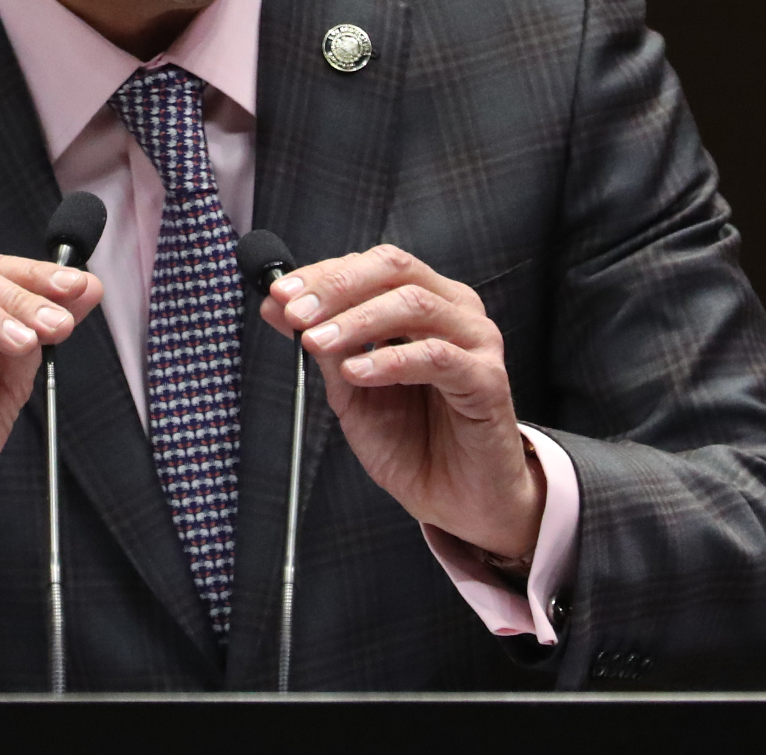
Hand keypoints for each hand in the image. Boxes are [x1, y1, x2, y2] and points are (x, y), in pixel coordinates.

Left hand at [260, 244, 541, 560]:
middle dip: (337, 286)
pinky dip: (389, 359)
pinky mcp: (488, 379)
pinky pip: (436, 356)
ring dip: (356, 320)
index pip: (371, 266)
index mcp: (425, 302)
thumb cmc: (412, 442)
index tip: (279, 293)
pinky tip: (356, 371)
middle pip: (394, 270)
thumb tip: (277, 306)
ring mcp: (476, 342)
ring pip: (414, 305)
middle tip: (297, 312)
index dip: (322, 274)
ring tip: (317, 342)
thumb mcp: (351, 390)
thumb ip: (323, 344)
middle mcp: (454, 311)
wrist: (456, 500)